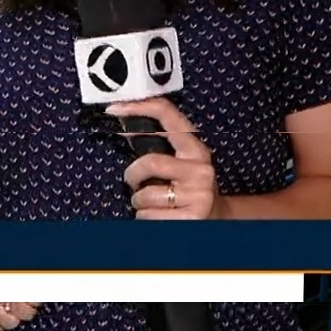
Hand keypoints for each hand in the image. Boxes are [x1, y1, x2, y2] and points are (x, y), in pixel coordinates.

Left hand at [107, 98, 221, 219]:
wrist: (216, 222)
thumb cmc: (188, 190)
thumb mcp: (181, 165)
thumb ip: (158, 147)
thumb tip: (124, 125)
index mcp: (196, 150)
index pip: (168, 116)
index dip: (138, 108)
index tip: (114, 109)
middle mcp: (200, 170)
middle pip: (150, 163)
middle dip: (132, 174)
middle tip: (133, 181)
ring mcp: (198, 196)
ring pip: (144, 196)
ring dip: (139, 202)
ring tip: (152, 204)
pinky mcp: (190, 219)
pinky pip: (147, 217)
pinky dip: (144, 219)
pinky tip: (158, 217)